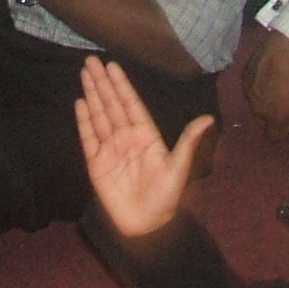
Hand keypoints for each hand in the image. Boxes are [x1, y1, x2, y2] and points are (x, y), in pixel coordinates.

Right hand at [77, 56, 217, 239]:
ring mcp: (110, 149)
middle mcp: (127, 138)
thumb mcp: (179, 168)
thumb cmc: (165, 197)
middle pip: (112, 105)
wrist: (145, 226)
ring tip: (84, 74)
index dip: (122, 85)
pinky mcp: (96, 163)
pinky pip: (88, 137)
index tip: (113, 65)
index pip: (131, 104)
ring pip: (99, 116)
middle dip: (102, 83)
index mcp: (146, 135)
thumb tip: (209, 117)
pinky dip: (83, 120)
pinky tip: (80, 102)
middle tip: (91, 61)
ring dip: (92, 95)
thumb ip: (188, 141)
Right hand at [242, 31, 288, 142]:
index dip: (283, 131)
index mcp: (274, 118)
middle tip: (284, 101)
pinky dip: (258, 83)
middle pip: (262, 119)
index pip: (273, 136)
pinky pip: (250, 85)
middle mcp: (257, 108)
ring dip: (264, 99)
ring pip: (255, 102)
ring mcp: (248, 90)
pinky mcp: (244, 74)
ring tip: (275, 84)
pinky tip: (268, 73)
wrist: (288, 47)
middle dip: (271, 115)